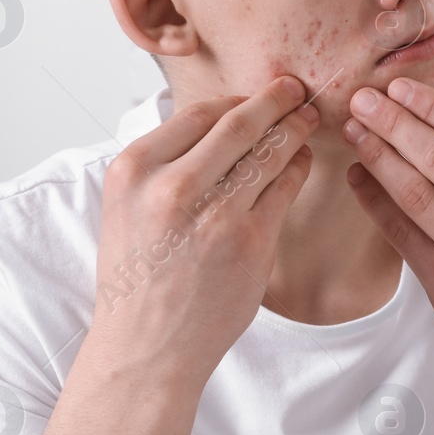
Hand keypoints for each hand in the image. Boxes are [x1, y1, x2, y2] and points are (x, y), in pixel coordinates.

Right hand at [85, 76, 315, 387]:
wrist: (146, 345)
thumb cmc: (140, 277)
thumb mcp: (127, 208)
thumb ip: (163, 165)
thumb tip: (213, 121)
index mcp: (134, 170)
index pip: (197, 113)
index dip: (235, 100)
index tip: (254, 94)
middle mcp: (171, 186)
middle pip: (238, 123)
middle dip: (274, 100)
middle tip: (293, 88)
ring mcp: (215, 213)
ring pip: (268, 150)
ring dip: (294, 128)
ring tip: (306, 118)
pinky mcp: (251, 240)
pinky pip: (285, 185)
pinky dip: (297, 166)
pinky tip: (301, 159)